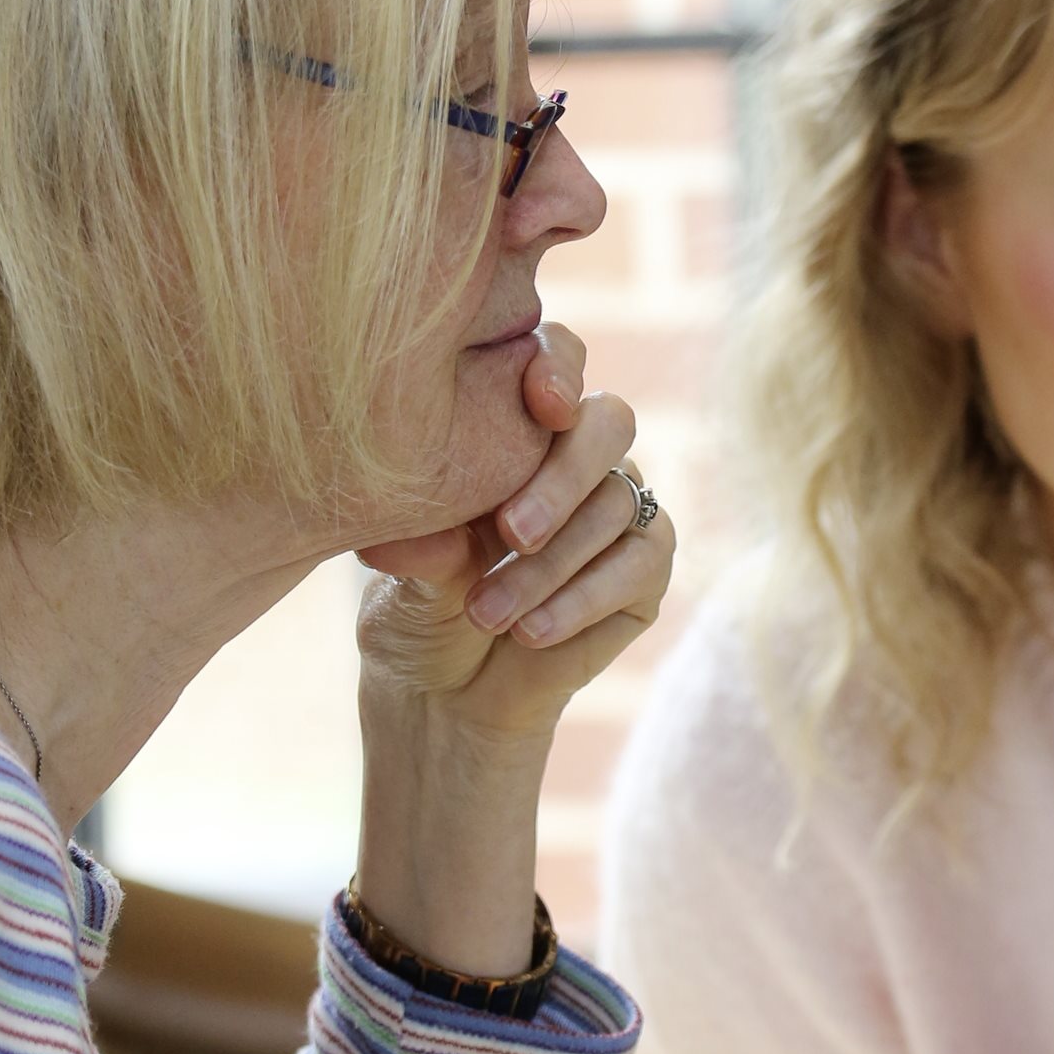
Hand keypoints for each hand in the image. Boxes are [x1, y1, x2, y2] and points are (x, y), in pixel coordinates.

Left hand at [355, 322, 673, 747]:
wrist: (447, 695)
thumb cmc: (418, 610)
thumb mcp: (407, 575)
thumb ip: (426, 548)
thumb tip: (422, 539)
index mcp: (516, 423)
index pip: (555, 358)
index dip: (558, 366)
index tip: (543, 404)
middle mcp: (577, 454)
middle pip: (608, 423)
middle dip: (563, 476)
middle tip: (513, 532)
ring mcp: (618, 507)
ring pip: (613, 504)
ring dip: (549, 565)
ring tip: (486, 613)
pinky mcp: (646, 569)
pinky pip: (638, 564)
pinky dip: (581, 598)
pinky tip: (531, 631)